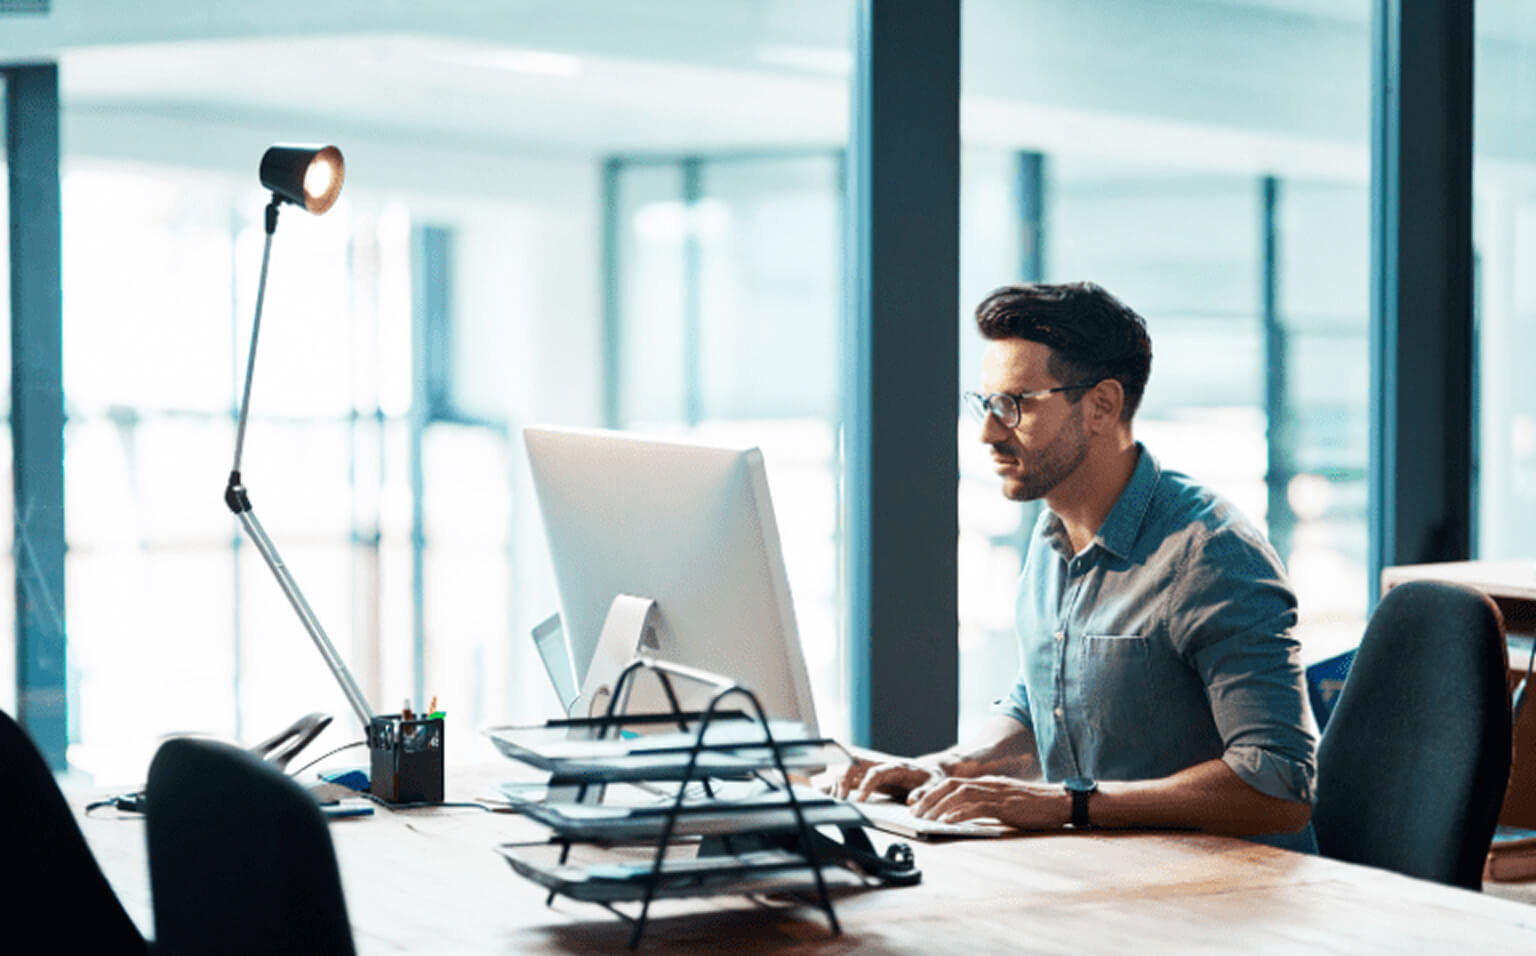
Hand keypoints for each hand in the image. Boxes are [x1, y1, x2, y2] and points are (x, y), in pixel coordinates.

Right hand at [817, 753, 942, 802]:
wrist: (931, 769)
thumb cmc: (932, 778)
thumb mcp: (935, 786)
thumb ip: (925, 793)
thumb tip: (912, 801)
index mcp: (897, 767)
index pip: (876, 771)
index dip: (866, 785)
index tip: (860, 801)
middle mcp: (882, 764)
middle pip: (855, 763)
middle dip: (844, 779)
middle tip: (841, 800)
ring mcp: (873, 769)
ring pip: (848, 767)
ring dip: (838, 781)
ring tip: (836, 802)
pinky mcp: (869, 776)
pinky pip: (849, 776)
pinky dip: (837, 783)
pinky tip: (829, 794)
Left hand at [908, 774, 1070, 830]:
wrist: (1061, 802)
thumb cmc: (1036, 806)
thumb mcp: (1008, 803)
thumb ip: (989, 805)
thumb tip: (969, 816)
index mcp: (988, 782)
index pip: (953, 783)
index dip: (933, 793)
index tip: (919, 805)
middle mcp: (988, 784)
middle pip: (950, 786)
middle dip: (929, 799)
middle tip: (914, 813)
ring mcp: (996, 793)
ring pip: (959, 795)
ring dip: (939, 807)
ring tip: (925, 819)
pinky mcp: (1004, 805)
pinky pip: (976, 807)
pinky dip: (959, 814)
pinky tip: (948, 822)